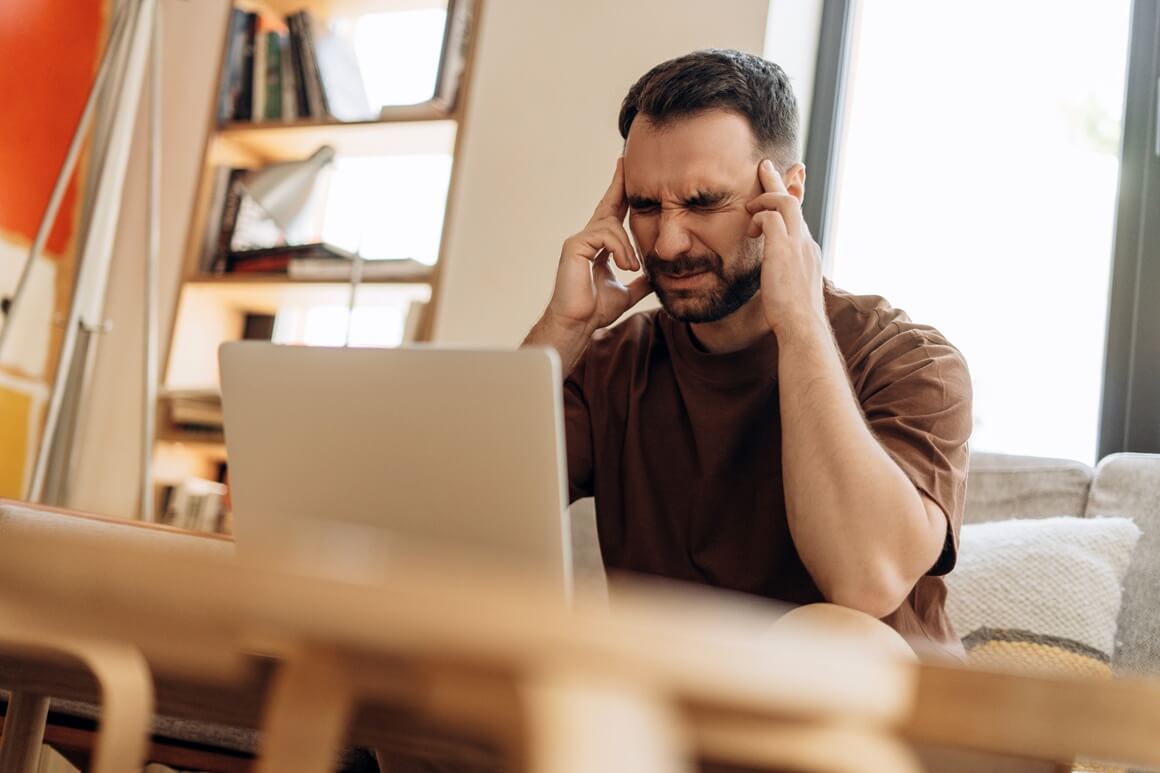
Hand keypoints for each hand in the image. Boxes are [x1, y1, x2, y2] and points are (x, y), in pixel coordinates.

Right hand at [545, 158, 652, 334]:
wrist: (578, 324)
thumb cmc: (595, 311)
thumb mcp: (627, 292)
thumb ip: (640, 282)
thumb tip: (658, 277)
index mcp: (598, 247)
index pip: (612, 215)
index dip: (621, 195)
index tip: (626, 174)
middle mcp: (586, 239)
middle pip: (606, 205)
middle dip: (618, 185)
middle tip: (625, 163)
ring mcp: (578, 241)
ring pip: (612, 226)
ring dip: (628, 247)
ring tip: (632, 267)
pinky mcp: (574, 246)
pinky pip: (605, 236)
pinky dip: (620, 250)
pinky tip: (624, 266)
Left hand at [746, 159, 824, 336]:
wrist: (803, 327)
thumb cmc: (794, 317)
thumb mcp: (789, 290)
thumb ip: (782, 276)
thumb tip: (774, 278)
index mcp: (807, 251)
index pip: (798, 217)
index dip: (790, 200)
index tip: (784, 188)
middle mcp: (806, 242)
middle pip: (793, 201)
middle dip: (778, 182)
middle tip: (764, 165)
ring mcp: (797, 244)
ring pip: (784, 202)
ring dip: (765, 197)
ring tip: (749, 205)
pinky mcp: (784, 248)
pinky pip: (771, 216)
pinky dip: (758, 216)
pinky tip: (750, 229)